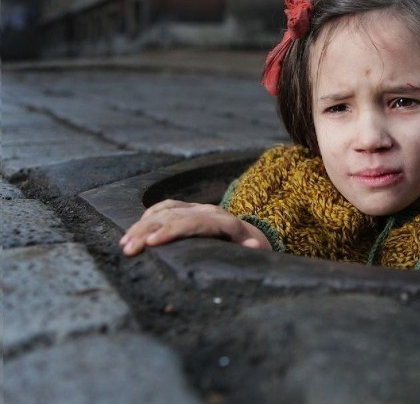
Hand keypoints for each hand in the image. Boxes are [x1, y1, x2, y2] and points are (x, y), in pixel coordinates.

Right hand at [119, 199, 271, 255]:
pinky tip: (133, 230)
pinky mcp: (188, 208)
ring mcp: (197, 208)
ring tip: (125, 244)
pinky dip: (148, 217)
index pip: (193, 223)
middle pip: (173, 217)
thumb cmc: (251, 247)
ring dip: (142, 226)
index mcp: (224, 222)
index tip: (151, 243)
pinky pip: (165, 207)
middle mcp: (208, 211)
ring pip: (165, 212)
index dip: (171, 231)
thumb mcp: (256, 250)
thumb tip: (253, 246)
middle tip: (129, 249)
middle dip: (148, 231)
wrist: (252, 232)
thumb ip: (253, 248)